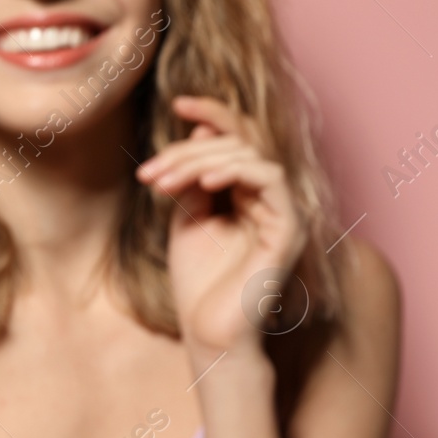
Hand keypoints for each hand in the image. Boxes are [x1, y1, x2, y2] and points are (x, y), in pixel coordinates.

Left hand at [135, 96, 306, 366]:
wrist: (208, 333)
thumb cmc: (197, 283)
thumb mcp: (187, 218)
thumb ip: (194, 180)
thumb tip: (201, 134)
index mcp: (248, 192)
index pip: (238, 139)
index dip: (212, 115)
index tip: (177, 103)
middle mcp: (270, 197)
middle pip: (237, 143)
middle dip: (186, 152)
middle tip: (149, 175)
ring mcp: (282, 211)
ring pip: (249, 156)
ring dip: (199, 163)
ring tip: (162, 185)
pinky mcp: (288, 229)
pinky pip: (270, 180)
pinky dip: (234, 172)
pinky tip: (201, 186)